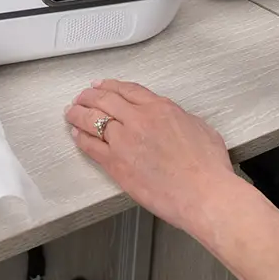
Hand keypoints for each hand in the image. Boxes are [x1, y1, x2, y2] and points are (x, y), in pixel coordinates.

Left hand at [65, 79, 238, 237]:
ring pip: (91, 119)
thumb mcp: (200, 127)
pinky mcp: (115, 164)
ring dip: (77, 113)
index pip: (127, 90)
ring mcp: (123, 141)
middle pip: (104, 100)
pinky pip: (90, 146)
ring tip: (70, 112)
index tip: (100, 85)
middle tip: (81, 97)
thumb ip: (179, 117)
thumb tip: (171, 118)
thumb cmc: (208, 168)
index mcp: (159, 108)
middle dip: (88, 96)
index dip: (109, 85)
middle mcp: (138, 120)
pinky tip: (76, 135)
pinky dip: (80, 138)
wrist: (204, 193)